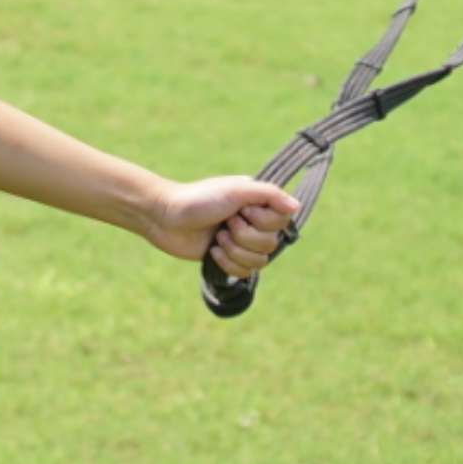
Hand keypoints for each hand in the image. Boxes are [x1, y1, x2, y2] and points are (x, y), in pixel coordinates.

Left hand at [145, 177, 300, 278]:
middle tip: (226, 222)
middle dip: (245, 236)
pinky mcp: (227, 259)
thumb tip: (296, 206)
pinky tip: (212, 251)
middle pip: (271, 243)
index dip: (263, 220)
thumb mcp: (235, 190)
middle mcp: (253, 222)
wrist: (166, 217)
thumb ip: (268, 194)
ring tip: (217, 237)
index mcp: (257, 202)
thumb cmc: (199, 199)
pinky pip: (244, 272)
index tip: (242, 209)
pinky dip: (227, 263)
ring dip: (235, 250)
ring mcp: (240, 242)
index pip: (282, 220)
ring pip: (259, 261)